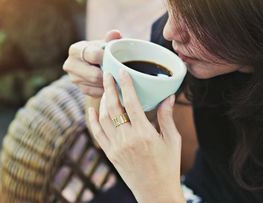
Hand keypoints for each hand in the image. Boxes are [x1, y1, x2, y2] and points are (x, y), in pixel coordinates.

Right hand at [63, 30, 120, 96]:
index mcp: (75, 50)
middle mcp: (70, 65)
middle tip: (118, 70)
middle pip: (94, 75)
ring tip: (115, 75)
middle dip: (108, 73)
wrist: (94, 64)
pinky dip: (104, 88)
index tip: (115, 57)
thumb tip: (116, 33)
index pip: (94, 55)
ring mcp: (73, 79)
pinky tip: (110, 82)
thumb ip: (110, 38)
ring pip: (96, 84)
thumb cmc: (102, 50)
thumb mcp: (105, 43)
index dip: (107, 57)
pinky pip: (96, 92)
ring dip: (108, 81)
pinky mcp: (80, 89)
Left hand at [87, 69, 184, 202]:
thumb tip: (168, 96)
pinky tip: (91, 109)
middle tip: (107, 74)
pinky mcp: (110, 154)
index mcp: (145, 134)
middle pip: (113, 107)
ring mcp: (116, 147)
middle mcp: (127, 139)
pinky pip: (97, 134)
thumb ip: (166, 117)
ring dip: (102, 101)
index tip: (122, 72)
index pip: (132, 103)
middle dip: (109, 88)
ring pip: (103, 118)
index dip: (126, 85)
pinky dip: (92, 120)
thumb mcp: (172, 140)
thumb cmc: (168, 165)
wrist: (156, 192)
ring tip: (105, 89)